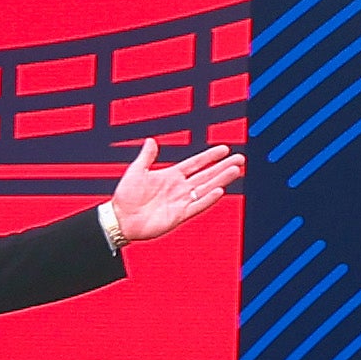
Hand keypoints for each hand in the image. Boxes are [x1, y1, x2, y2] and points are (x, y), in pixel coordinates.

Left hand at [98, 142, 247, 248]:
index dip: (209, 157)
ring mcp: (181, 201)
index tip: (224, 149)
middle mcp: (179, 188)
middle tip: (240, 159)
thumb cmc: (125, 197)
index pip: (196, 164)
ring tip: (236, 170)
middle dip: (223, 167)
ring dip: (221, 179)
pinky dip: (208, 199)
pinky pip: (197, 206)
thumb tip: (151, 140)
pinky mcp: (179, 215)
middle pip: (206, 175)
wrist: (120, 219)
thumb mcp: (136, 171)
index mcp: (171, 176)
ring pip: (206, 188)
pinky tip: (220, 190)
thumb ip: (146, 157)